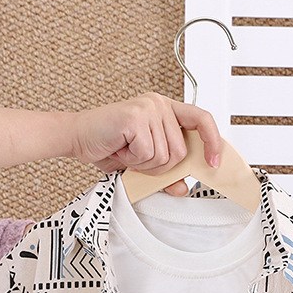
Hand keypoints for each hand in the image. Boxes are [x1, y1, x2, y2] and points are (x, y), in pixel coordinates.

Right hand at [67, 93, 221, 195]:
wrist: (78, 138)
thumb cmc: (111, 146)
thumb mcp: (145, 164)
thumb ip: (167, 174)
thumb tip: (184, 187)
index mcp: (167, 110)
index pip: (202, 119)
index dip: (213, 141)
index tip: (214, 162)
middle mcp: (159, 105)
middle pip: (181, 152)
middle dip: (160, 166)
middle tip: (139, 158)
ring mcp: (148, 108)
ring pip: (165, 156)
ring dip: (145, 164)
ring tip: (128, 152)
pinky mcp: (136, 117)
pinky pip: (148, 153)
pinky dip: (133, 160)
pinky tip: (121, 148)